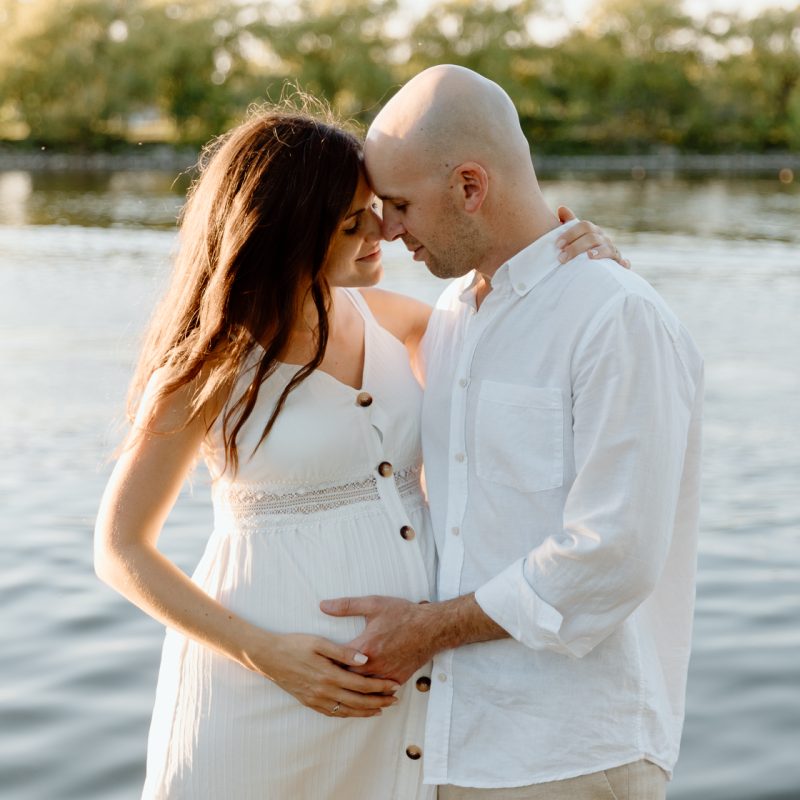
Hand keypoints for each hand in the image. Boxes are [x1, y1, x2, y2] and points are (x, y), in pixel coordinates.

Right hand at [241, 632, 399, 717]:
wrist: (269, 657)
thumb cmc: (295, 644)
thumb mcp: (319, 642)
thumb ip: (343, 652)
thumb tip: (365, 659)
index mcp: (329, 675)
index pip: (362, 684)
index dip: (380, 686)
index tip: (394, 685)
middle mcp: (324, 691)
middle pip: (358, 701)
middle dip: (379, 701)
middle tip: (395, 700)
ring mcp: (316, 699)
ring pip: (347, 710)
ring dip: (366, 711)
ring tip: (381, 710)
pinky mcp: (309, 702)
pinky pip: (333, 713)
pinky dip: (348, 714)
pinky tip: (356, 712)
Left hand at [320, 596, 434, 684]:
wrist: (431, 627)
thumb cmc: (403, 614)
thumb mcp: (373, 604)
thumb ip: (346, 605)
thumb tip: (323, 605)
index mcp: (364, 647)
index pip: (337, 660)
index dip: (325, 662)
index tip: (315, 663)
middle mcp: (374, 665)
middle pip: (347, 678)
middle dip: (335, 678)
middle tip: (322, 679)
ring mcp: (386, 674)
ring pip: (363, 689)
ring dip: (352, 688)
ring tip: (338, 689)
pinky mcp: (398, 679)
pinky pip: (380, 691)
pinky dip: (371, 692)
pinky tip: (362, 694)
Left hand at [556, 206, 630, 268]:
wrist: (593, 268)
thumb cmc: (580, 251)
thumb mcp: (574, 239)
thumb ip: (568, 225)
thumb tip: (561, 208)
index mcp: (593, 232)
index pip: (584, 227)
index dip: (571, 233)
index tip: (557, 244)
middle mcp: (603, 240)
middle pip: (592, 238)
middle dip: (577, 247)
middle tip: (562, 258)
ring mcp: (612, 251)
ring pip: (608, 249)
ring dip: (599, 252)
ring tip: (589, 256)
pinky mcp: (618, 265)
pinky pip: (624, 264)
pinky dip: (625, 263)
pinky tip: (622, 265)